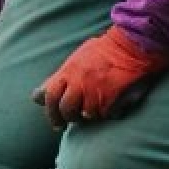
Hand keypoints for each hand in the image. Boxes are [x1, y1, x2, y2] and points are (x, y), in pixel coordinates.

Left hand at [33, 27, 168, 127]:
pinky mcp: (111, 97)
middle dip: (65, 118)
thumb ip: (58, 78)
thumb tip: (36, 97)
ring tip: (92, 111)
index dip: (50, 111)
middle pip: (65, 109)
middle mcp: (79, 81)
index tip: (56, 122)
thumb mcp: (77, 59)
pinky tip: (110, 107)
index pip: (50, 95)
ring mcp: (95, 90)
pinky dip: (106, 114)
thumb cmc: (104, 52)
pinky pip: (104, 114)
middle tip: (67, 124)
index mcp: (69, 70)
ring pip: (85, 114)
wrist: (132, 45)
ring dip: (88, 115)